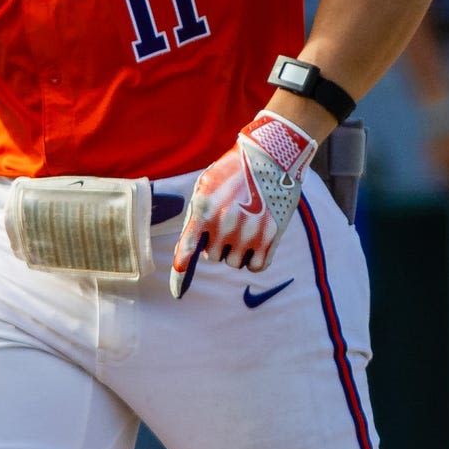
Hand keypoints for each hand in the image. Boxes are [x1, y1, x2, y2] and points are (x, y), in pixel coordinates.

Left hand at [170, 110, 317, 299]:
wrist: (271, 156)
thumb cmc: (232, 171)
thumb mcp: (205, 187)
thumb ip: (196, 218)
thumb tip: (188, 250)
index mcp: (205, 210)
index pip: (188, 249)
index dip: (180, 272)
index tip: (176, 292)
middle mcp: (226, 224)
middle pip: (214, 257)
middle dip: (217, 246)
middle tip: (228, 225)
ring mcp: (249, 232)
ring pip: (234, 263)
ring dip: (236, 252)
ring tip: (244, 228)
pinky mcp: (272, 236)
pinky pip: (257, 266)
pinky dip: (255, 259)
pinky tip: (257, 241)